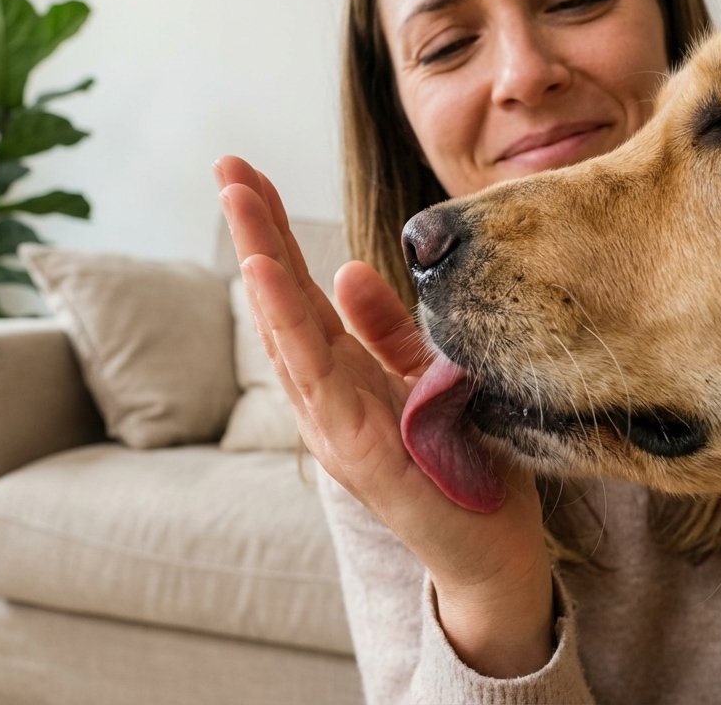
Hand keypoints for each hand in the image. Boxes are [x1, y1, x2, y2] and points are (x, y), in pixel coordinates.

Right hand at [215, 156, 555, 676]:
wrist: (493, 556)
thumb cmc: (460, 468)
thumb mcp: (424, 379)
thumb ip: (386, 331)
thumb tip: (350, 268)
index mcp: (342, 377)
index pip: (301, 291)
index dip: (276, 232)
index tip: (249, 174)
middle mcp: (325, 399)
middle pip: (282, 301)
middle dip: (256, 230)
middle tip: (227, 163)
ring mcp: (333, 426)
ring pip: (287, 330)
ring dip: (261, 262)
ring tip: (237, 200)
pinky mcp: (356, 450)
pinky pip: (316, 375)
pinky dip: (285, 323)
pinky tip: (265, 275)